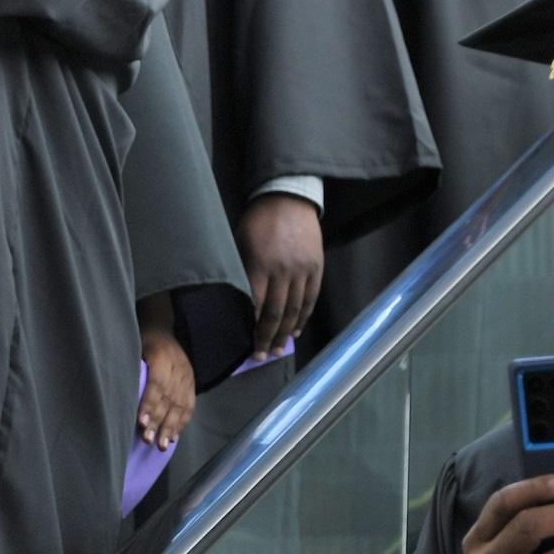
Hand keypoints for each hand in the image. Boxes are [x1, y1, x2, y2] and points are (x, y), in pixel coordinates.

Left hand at [136, 303, 194, 449]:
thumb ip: (130, 367)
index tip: (141, 423)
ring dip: (171, 427)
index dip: (149, 404)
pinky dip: (181, 423)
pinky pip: (189, 405)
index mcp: (162, 355)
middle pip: (169, 398)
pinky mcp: (192, 383)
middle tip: (149, 441)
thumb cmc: (140, 340)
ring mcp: (188, 376)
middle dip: (159, 421)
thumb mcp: (131, 346)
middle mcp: (179, 366)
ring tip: (162, 446)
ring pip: (181, 405)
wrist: (162, 328)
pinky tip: (174, 437)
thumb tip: (118, 394)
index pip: (157, 383)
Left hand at [236, 194, 323, 356]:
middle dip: (267, 337)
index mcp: (260, 265)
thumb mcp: (240, 243)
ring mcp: (302, 270)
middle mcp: (283, 271)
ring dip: (285, 333)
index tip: (246, 344)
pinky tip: (296, 330)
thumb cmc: (258, 221)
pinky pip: (310, 298)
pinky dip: (303, 317)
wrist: (288, 198)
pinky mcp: (316, 268)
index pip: (255, 305)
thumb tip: (238, 301)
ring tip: (279, 349)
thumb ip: (242, 271)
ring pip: (294, 310)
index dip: (251, 327)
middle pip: (275, 313)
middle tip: (261, 355)